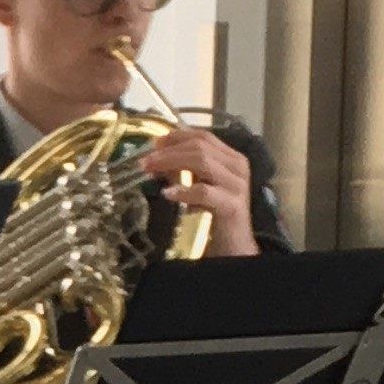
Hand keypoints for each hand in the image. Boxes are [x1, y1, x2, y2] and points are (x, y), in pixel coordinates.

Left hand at [139, 126, 257, 254]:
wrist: (235, 246)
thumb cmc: (214, 215)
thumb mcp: (197, 186)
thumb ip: (181, 170)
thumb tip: (154, 159)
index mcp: (231, 158)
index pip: (204, 136)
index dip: (177, 136)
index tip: (153, 143)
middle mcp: (238, 166)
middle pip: (200, 147)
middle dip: (169, 151)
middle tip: (145, 161)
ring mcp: (237, 185)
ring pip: (202, 162)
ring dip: (171, 164)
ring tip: (151, 172)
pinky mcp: (232, 205)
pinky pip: (204, 192)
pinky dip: (183, 191)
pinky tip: (167, 194)